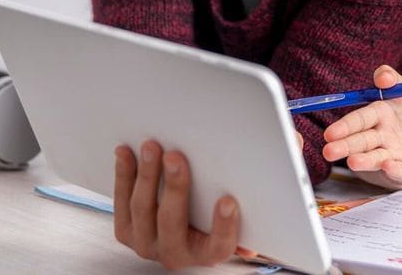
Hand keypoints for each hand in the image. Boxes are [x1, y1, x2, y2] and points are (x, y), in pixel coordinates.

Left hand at [113, 140, 256, 268]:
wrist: (181, 234)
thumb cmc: (213, 216)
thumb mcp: (240, 214)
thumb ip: (256, 197)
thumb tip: (280, 162)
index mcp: (209, 252)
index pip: (219, 246)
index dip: (224, 226)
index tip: (228, 201)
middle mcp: (177, 254)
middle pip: (173, 223)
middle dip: (174, 187)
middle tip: (176, 156)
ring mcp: (147, 244)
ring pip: (143, 211)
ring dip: (145, 176)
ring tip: (151, 147)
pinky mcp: (126, 231)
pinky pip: (121, 204)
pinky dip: (123, 176)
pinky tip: (126, 153)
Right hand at [322, 65, 401, 182]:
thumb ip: (392, 79)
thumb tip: (383, 76)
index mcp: (377, 115)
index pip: (358, 120)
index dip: (344, 126)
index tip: (330, 133)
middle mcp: (380, 136)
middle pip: (361, 141)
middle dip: (345, 146)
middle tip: (328, 152)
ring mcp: (391, 153)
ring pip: (375, 157)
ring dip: (364, 160)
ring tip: (352, 163)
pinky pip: (400, 170)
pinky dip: (394, 169)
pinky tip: (388, 166)